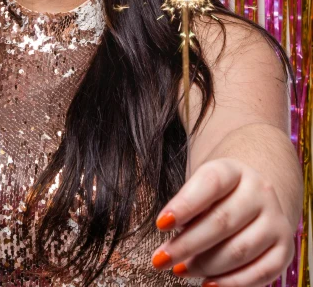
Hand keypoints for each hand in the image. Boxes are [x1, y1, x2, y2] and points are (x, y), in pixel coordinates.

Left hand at [150, 157, 294, 286]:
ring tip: (180, 270)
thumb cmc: (216, 197)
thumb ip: (187, 208)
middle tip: (160, 259)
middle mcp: (260, 191)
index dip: (184, 205)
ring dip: (205, 265)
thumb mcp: (201, 190)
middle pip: (222, 221)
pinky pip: (260, 273)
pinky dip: (232, 283)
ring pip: (239, 250)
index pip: (210, 183)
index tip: (161, 224)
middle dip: (187, 244)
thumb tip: (169, 238)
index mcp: (235, 170)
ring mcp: (276, 220)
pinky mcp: (284, 249)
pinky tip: (207, 285)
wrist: (254, 198)